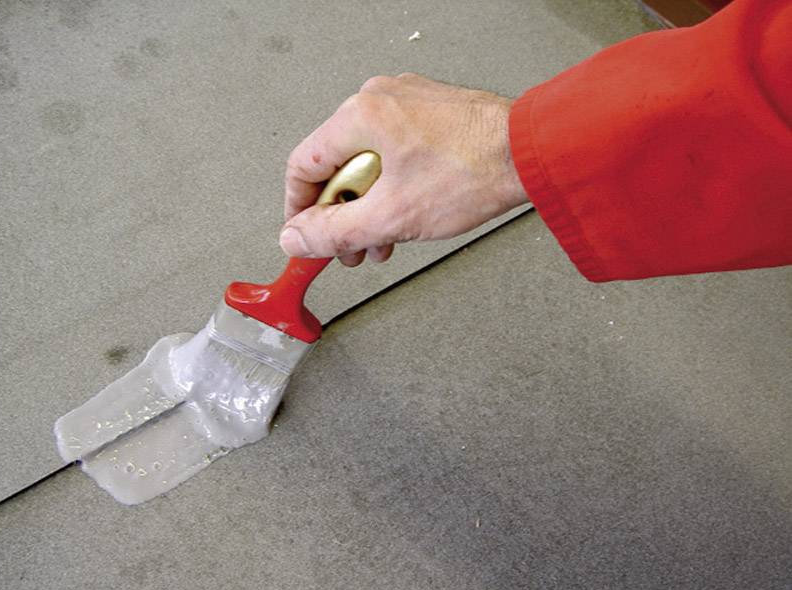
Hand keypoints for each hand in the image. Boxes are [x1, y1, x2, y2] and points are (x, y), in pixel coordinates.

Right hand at [281, 73, 527, 265]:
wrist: (534, 153)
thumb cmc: (476, 170)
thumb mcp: (391, 216)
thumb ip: (335, 232)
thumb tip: (297, 238)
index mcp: (361, 116)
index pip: (303, 166)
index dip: (299, 210)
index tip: (305, 236)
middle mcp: (380, 99)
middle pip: (335, 166)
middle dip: (342, 216)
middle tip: (351, 247)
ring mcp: (407, 102)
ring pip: (366, 162)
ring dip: (369, 207)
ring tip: (385, 238)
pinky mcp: (430, 112)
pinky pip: (393, 152)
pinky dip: (392, 186)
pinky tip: (408, 212)